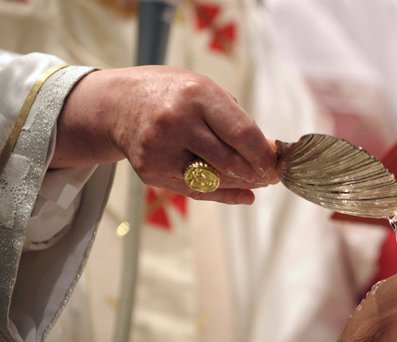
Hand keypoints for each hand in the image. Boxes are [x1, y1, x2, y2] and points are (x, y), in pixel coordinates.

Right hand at [54, 66, 277, 204]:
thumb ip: (236, 121)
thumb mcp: (206, 92)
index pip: (241, 133)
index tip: (278, 162)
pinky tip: (242, 193)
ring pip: (214, 180)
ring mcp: (160, 150)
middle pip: (229, 161)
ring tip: (257, 181)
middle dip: (257, 173)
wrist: (118, 105)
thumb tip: (269, 155)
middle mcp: (176, 122)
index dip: (264, 154)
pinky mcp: (151, 172)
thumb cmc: (174, 96)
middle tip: (272, 175)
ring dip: (241, 184)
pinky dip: (224, 194)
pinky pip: (196, 191)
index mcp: (196, 95)